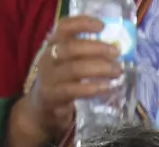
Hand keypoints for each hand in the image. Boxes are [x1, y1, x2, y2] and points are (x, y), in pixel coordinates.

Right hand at [11, 14, 124, 146]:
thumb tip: (116, 50)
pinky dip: (91, 88)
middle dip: (96, 48)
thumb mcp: (70, 65)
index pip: (64, 27)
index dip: (82, 23)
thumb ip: (87, 56)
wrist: (42, 111)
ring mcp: (48, 78)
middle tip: (116, 53)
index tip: (102, 26)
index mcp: (53, 45)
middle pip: (70, 48)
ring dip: (99, 69)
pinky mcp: (52, 97)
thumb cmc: (63, 83)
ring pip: (74, 69)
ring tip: (117, 71)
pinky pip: (72, 91)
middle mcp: (48, 58)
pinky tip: (106, 87)